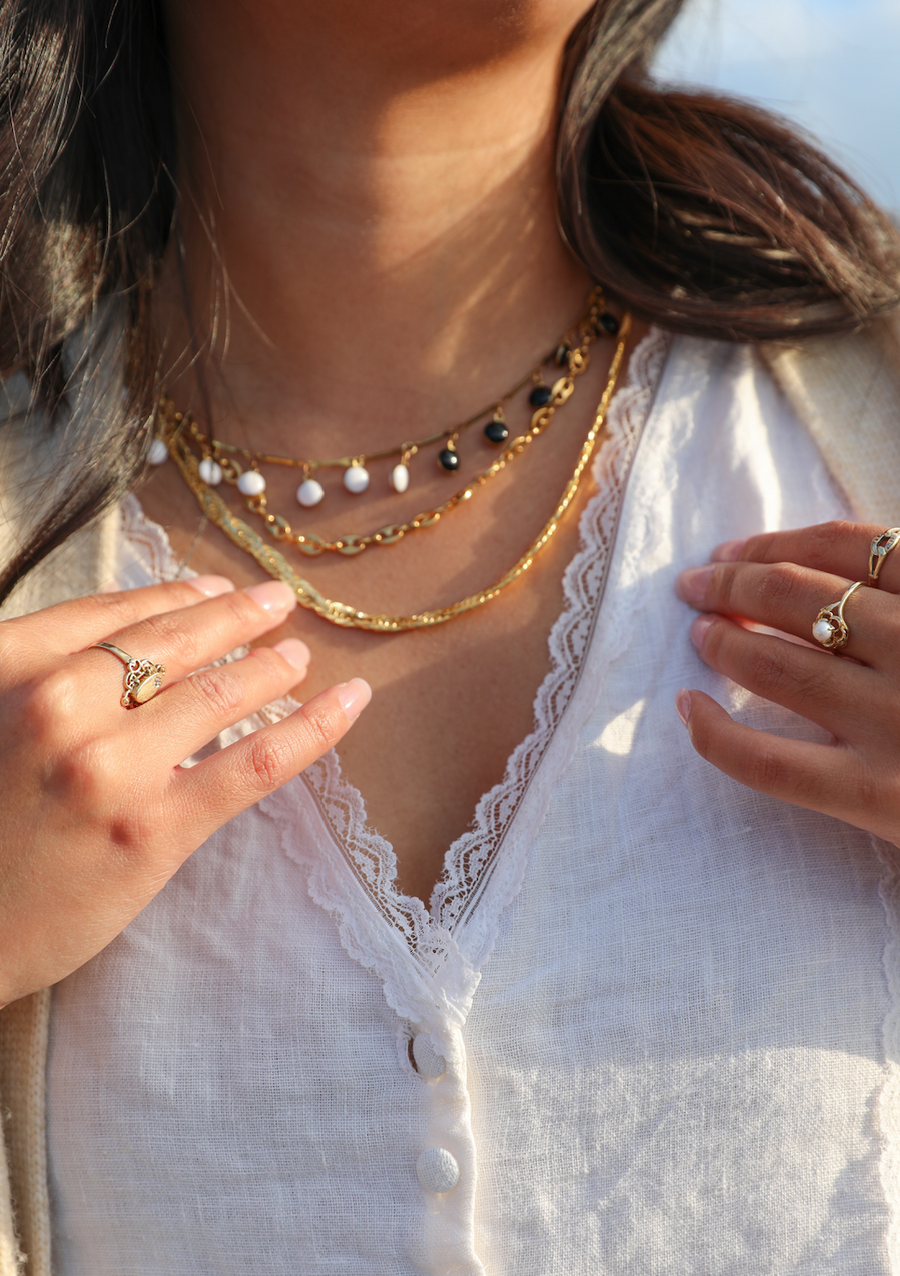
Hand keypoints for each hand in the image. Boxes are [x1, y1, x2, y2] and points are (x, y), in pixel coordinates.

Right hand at [0, 576, 370, 1004]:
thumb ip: (48, 675)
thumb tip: (141, 641)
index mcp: (11, 666)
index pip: (115, 614)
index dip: (178, 597)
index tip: (216, 589)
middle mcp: (58, 704)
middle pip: (173, 644)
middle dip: (237, 617)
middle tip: (277, 604)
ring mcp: (110, 766)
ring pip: (220, 694)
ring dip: (273, 666)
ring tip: (298, 657)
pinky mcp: (153, 828)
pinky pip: (252, 764)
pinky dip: (313, 728)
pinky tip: (350, 702)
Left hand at [675, 520, 899, 846]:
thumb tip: (839, 578)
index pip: (851, 546)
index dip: (778, 542)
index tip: (737, 549)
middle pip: (800, 596)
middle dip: (733, 582)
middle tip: (696, 584)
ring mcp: (897, 723)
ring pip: (776, 665)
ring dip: (722, 640)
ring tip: (700, 634)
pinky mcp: (877, 796)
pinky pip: (768, 763)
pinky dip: (714, 733)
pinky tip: (689, 711)